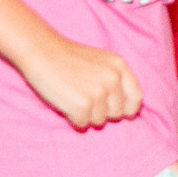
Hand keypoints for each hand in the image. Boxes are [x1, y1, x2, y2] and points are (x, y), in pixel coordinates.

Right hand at [20, 35, 143, 129]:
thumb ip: (115, 80)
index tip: (116, 112)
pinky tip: (65, 102)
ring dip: (86, 115)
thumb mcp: (101, 62)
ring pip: (99, 121)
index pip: (136, 98)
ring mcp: (98, 93)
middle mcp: (113, 79)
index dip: (127, 109)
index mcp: (119, 67)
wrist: (41, 52)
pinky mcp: (82, 105)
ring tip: (73, 96)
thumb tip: (127, 109)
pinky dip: (73, 118)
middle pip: (117, 114)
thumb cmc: (68, 59)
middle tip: (84, 98)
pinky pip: (82, 125)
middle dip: (102, 112)